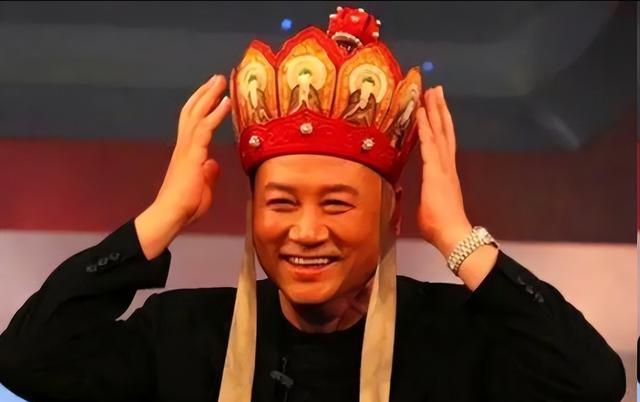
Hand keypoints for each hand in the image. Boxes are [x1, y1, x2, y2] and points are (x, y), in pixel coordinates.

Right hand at [135, 74, 230, 258]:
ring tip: (220, 80)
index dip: (202, 107)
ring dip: (209, 95)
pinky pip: (205, 128)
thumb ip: (208, 174)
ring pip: (197, 114)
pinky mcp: (192, 154)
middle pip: (192, 111)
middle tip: (216, 78)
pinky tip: (225, 102)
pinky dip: (215, 113)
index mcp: (186, 153)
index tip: (212, 93)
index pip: (193, 123)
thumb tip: (213, 164)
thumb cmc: (185, 206)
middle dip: (204, 93)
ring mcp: (187, 149)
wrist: (172, 214)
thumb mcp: (203, 188)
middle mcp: (184, 146)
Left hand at [415, 86, 471, 257]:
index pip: (442, 143)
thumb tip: (423, 201)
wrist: (453, 235)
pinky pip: (428, 143)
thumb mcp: (429, 209)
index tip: (435, 107)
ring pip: (439, 131)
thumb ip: (426, 199)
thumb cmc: (441, 227)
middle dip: (439, 109)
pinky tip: (421, 112)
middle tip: (436, 89)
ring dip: (434, 110)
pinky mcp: (435, 171)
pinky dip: (425, 126)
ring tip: (432, 91)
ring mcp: (442, 167)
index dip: (439, 124)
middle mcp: (446, 166)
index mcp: (445, 174)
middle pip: (444, 131)